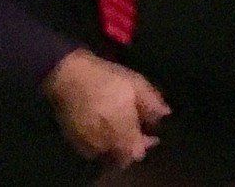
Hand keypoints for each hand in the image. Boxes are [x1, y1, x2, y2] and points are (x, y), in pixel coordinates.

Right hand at [42, 50, 169, 169]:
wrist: (68, 77)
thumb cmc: (107, 79)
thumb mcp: (136, 85)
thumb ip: (152, 103)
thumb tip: (165, 114)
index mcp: (122, 131)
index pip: (136, 153)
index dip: (146, 145)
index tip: (152, 134)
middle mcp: (104, 143)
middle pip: (121, 156)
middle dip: (131, 146)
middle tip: (137, 130)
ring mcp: (87, 144)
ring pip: (107, 153)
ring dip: (116, 145)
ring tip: (121, 128)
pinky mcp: (73, 140)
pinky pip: (91, 149)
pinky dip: (101, 142)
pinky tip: (104, 128)